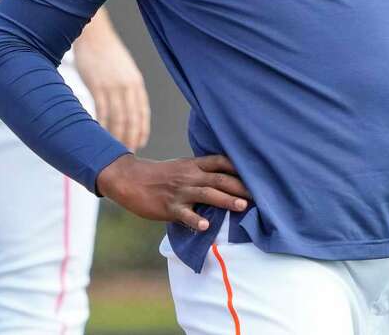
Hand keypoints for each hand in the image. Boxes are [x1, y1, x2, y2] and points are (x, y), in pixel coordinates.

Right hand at [74, 30, 150, 150]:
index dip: (142, 130)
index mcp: (136, 83)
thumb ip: (129, 88)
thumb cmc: (108, 53)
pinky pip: (101, 112)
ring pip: (117, 119)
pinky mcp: (97, 86)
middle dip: (130, 138)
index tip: (140, 144)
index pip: (142, 113)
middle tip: (126, 154)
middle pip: (132, 119)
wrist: (94, 35)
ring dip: (116, 136)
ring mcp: (112, 87)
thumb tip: (129, 108)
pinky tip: (99, 134)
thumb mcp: (126, 70)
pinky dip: (101, 126)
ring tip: (113, 149)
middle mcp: (127, 86)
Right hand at [96, 153, 251, 231]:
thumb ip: (199, 173)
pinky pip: (184, 214)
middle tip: (259, 195)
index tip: (256, 174)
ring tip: (242, 207)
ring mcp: (180, 191)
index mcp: (192, 165)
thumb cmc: (158, 176)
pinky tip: (205, 226)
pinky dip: (195, 220)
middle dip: (239, 187)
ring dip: (225, 200)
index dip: (238, 167)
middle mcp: (189, 176)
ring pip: (206, 194)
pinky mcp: (169, 206)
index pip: (220, 162)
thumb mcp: (180, 168)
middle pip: (219, 179)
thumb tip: (221, 181)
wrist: (130, 179)